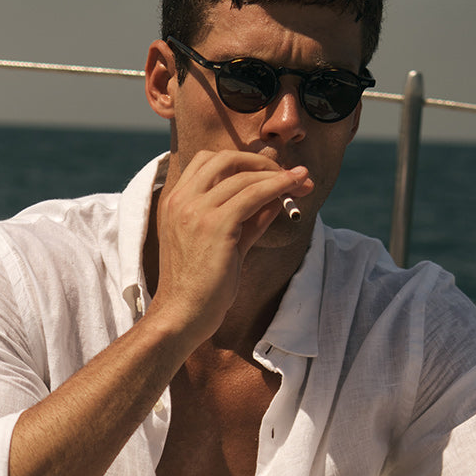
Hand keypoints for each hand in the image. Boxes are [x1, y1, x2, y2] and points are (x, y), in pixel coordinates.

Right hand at [150, 150, 312, 346]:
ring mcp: (196, 210)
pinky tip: (294, 189)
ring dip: (276, 175)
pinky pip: (253, 194)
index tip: (267, 172)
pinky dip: (277, 186)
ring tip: (301, 183)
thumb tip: (275, 199)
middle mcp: (182, 200)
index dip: (240, 162)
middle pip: (224, 159)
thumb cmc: (200, 288)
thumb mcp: (224, 245)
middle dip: (260, 161)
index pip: (207, 162)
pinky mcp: (215, 225)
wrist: (182, 316)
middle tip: (286, 174)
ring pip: (243, 176)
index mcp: (175, 202)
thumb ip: (246, 220)